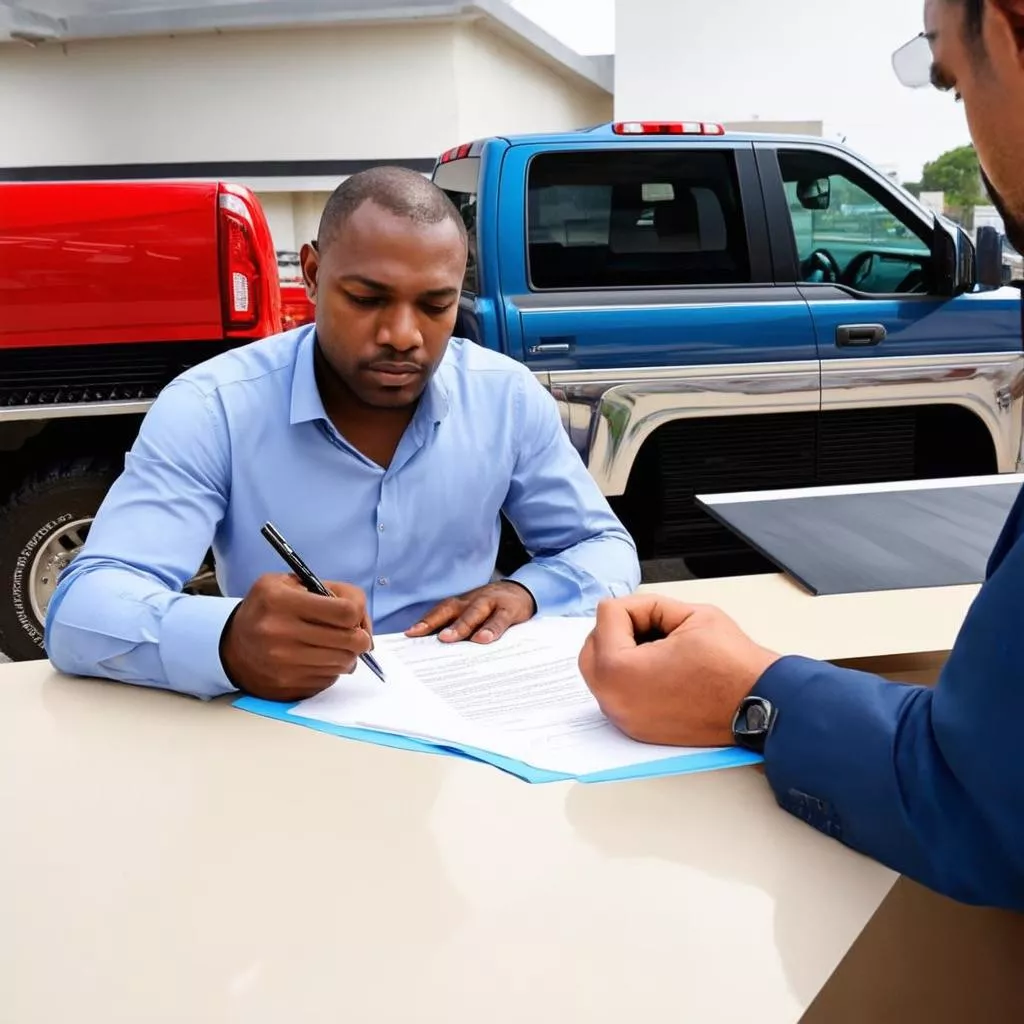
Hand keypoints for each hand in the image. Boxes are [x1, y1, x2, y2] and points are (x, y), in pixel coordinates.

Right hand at [220, 573, 371, 701]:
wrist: (232, 646)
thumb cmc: (268, 609)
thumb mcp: (290, 582)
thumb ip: (331, 591)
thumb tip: (363, 621)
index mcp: (281, 601)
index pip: (345, 612)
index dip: (357, 613)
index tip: (353, 615)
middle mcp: (280, 633)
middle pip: (350, 641)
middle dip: (360, 636)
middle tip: (355, 634)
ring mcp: (283, 663)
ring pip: (343, 663)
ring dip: (347, 655)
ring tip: (335, 645)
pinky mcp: (288, 685)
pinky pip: (329, 679)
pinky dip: (331, 669)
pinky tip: (318, 659)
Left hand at [405, 581, 536, 644]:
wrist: (523, 591)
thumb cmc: (493, 608)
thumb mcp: (475, 613)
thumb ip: (460, 627)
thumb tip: (439, 650)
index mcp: (462, 603)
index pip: (440, 611)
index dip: (425, 621)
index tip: (409, 634)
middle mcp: (473, 600)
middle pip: (452, 610)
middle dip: (437, 622)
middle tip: (421, 634)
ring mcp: (491, 603)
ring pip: (474, 612)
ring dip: (462, 625)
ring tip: (450, 638)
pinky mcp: (509, 609)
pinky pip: (499, 619)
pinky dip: (491, 628)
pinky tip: (484, 639)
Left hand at [578, 595, 780, 747]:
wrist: (761, 704)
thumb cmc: (732, 666)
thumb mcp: (689, 614)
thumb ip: (648, 606)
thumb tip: (625, 611)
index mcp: (619, 670)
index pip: (607, 615)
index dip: (641, 607)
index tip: (666, 618)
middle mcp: (614, 700)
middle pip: (592, 645)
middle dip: (619, 629)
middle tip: (653, 627)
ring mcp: (624, 719)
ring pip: (600, 670)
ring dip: (621, 651)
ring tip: (658, 648)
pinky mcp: (637, 729)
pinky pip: (617, 693)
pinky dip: (629, 675)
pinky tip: (659, 670)